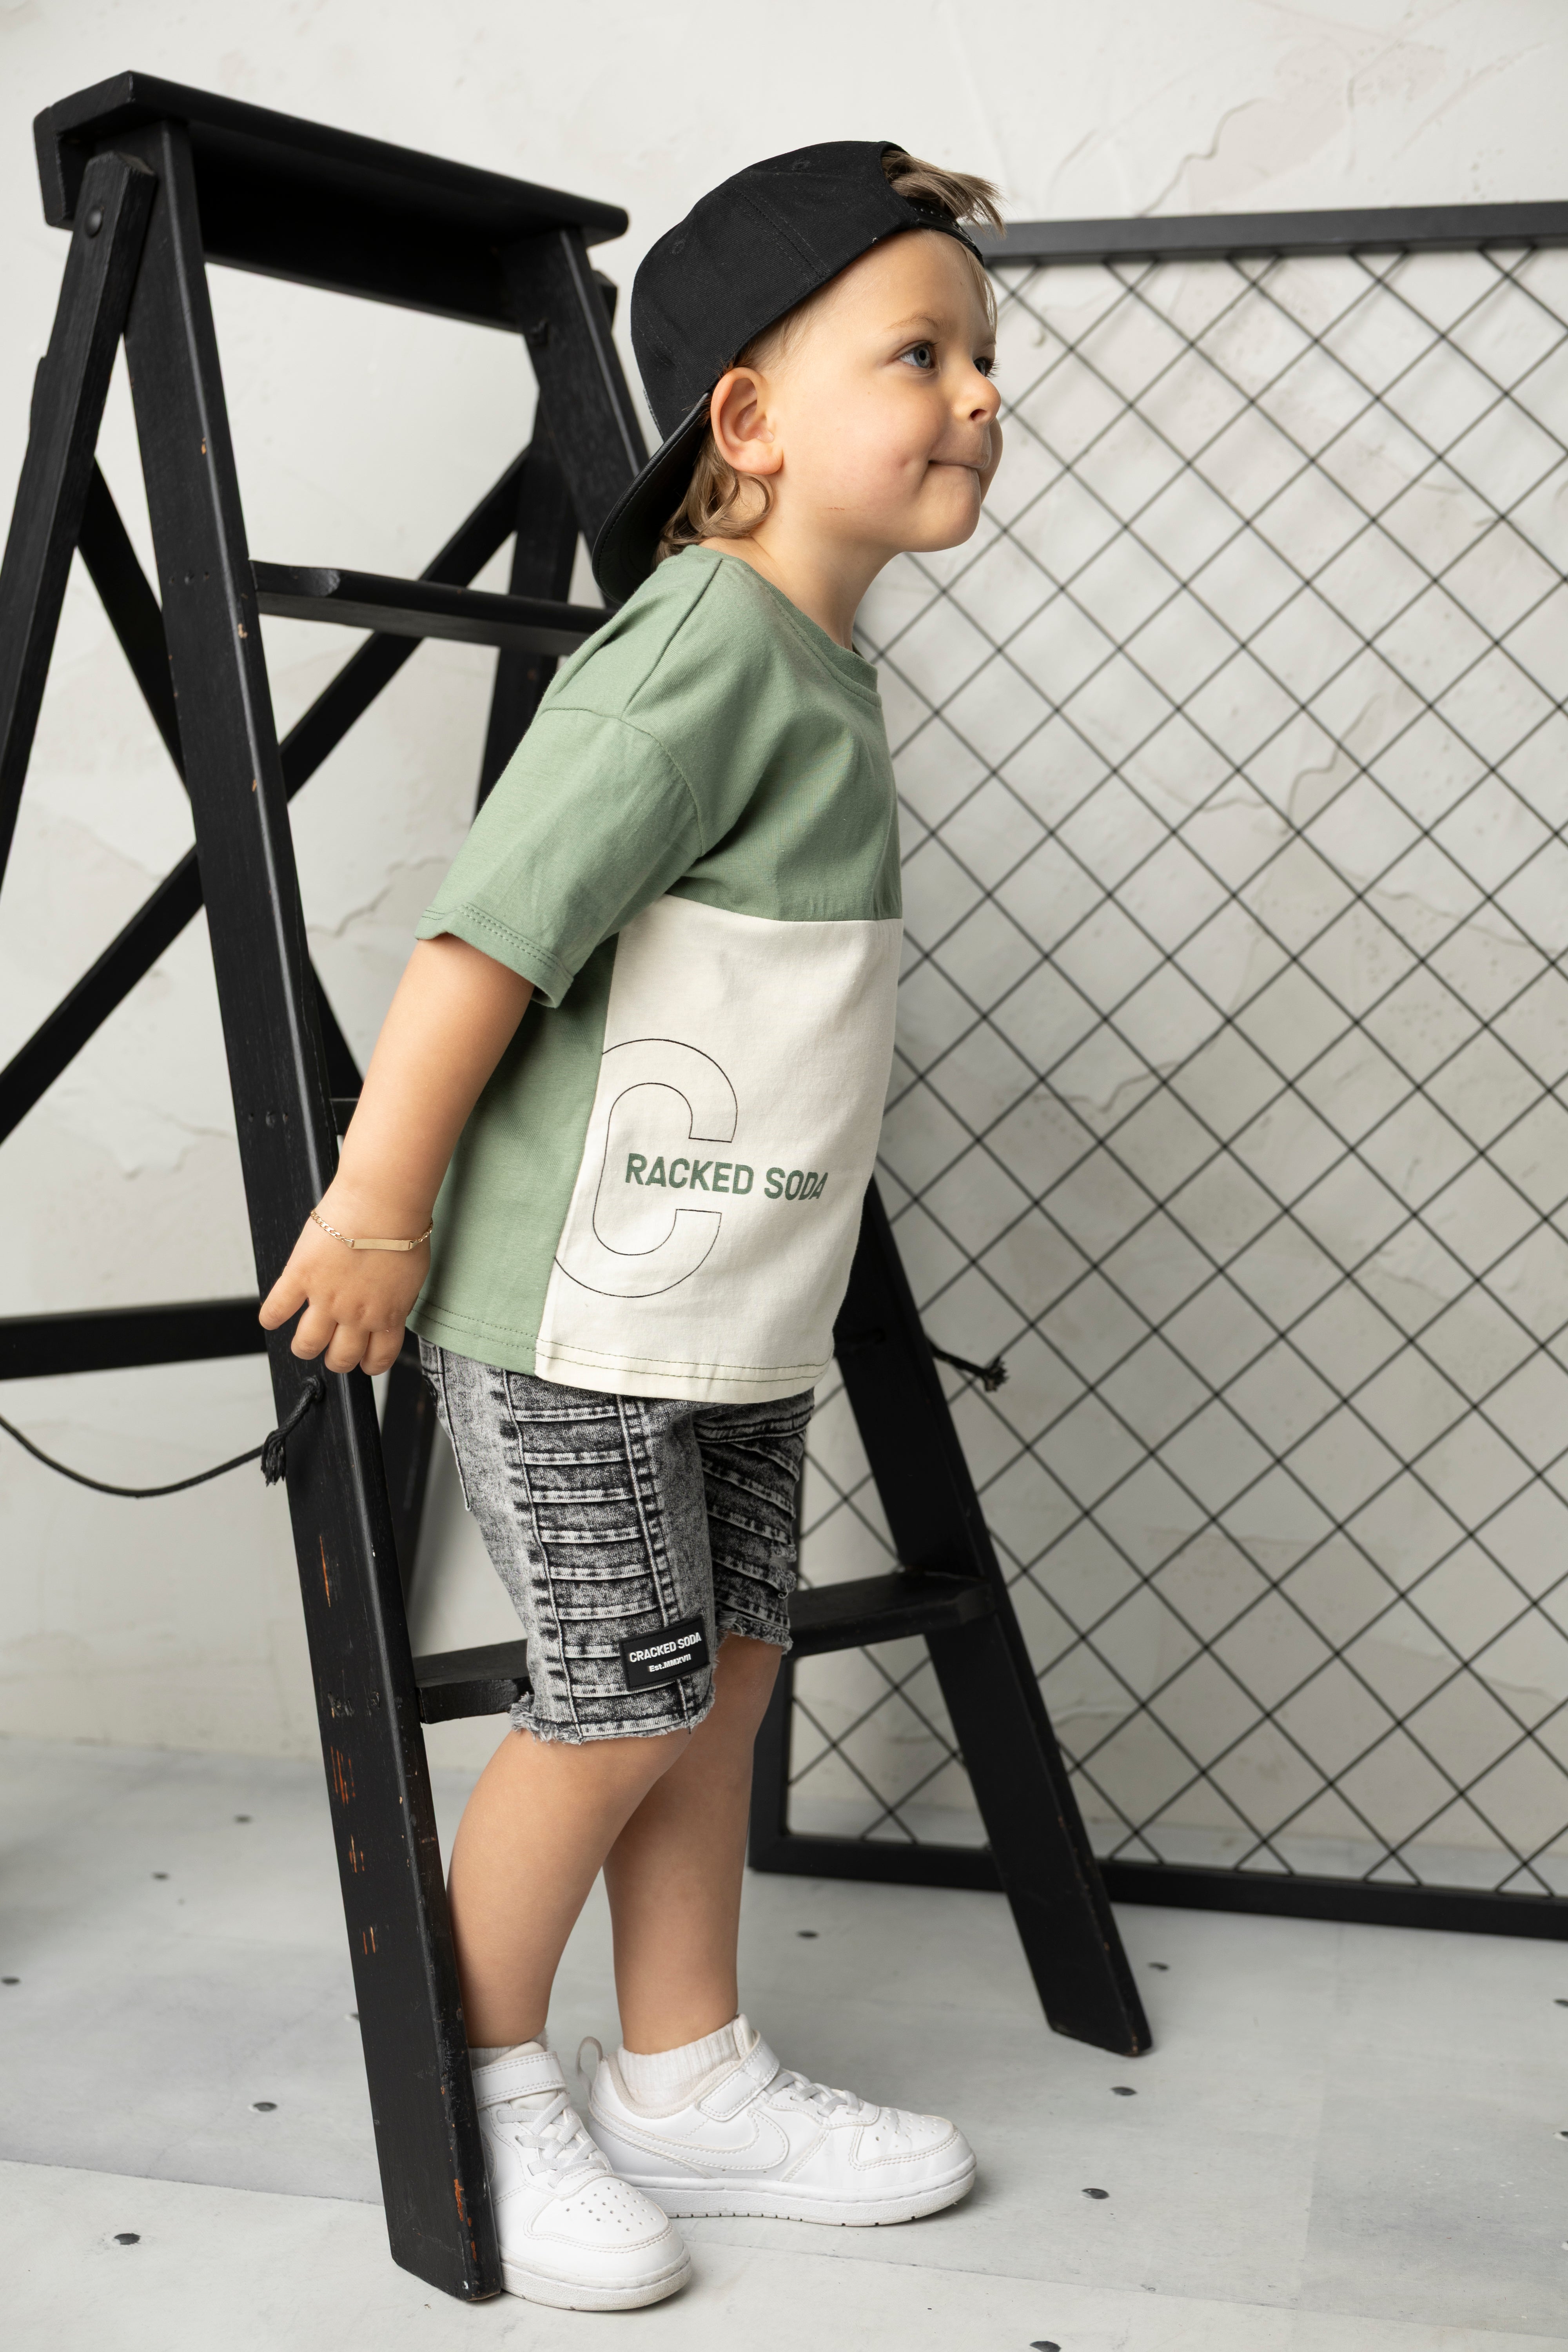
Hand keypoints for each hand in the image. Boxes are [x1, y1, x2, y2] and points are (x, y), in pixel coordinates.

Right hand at [259, 1191, 431, 1375]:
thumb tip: (392, 1308)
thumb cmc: (403, 1229)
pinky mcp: (300, 1277)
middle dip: (336, 1360)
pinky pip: (277, 1308)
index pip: (378, 1358)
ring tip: (303, 1342)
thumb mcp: (413, 1276)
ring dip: (304, 1347)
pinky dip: (271, 1317)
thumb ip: (398, 1299)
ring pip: (307, 1344)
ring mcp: (325, 1299)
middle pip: (340, 1358)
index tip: (364, 1362)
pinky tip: (272, 1318)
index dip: (369, 1364)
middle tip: (332, 1352)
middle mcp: (356, 1315)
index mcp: (387, 1315)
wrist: (382, 1203)